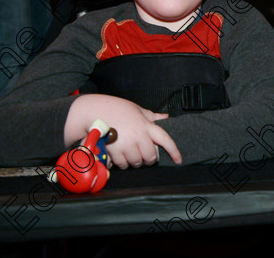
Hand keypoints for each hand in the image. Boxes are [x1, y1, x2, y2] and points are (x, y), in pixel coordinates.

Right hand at [66, 94, 181, 168]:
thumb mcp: (137, 109)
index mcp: (146, 125)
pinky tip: (121, 155)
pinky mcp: (114, 151)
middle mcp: (138, 136)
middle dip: (148, 158)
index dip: (174, 151)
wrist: (95, 111)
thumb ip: (151, 116)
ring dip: (135, 161)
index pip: (166, 140)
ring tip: (130, 153)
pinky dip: (123, 163)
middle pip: (150, 157)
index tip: (179, 160)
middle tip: (144, 155)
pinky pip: (123, 165)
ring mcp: (126, 144)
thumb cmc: (117, 108)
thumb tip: (165, 117)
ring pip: (137, 163)